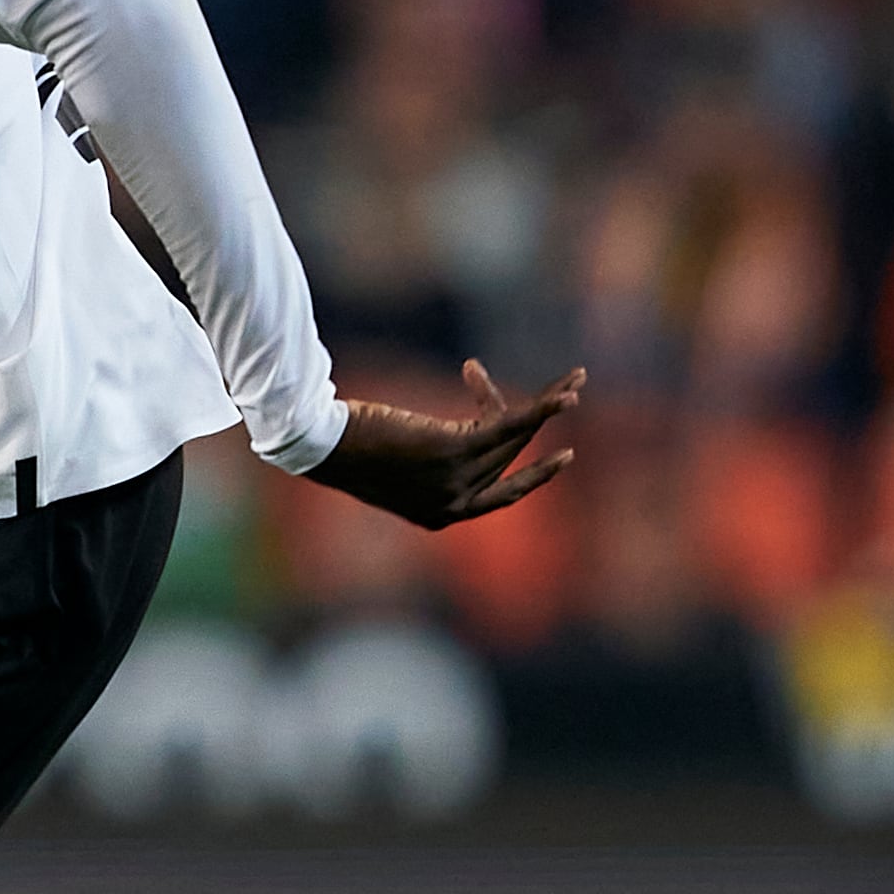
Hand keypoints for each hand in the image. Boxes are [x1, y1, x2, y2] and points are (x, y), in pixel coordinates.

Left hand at [300, 361, 583, 530]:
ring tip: (576, 379)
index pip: (499, 492)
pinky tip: (565, 393)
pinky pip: (509, 425)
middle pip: (510, 455)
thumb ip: (426, 458)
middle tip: (570, 388)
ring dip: (550, 405)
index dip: (533, 476)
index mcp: (440, 514)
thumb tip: (445, 434)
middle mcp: (454, 504)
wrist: (318, 443)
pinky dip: (540, 407)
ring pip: (516, 436)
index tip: (561, 455)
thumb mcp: (392, 460)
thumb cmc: (344, 446)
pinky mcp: (454, 449)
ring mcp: (455, 479)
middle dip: (541, 419)